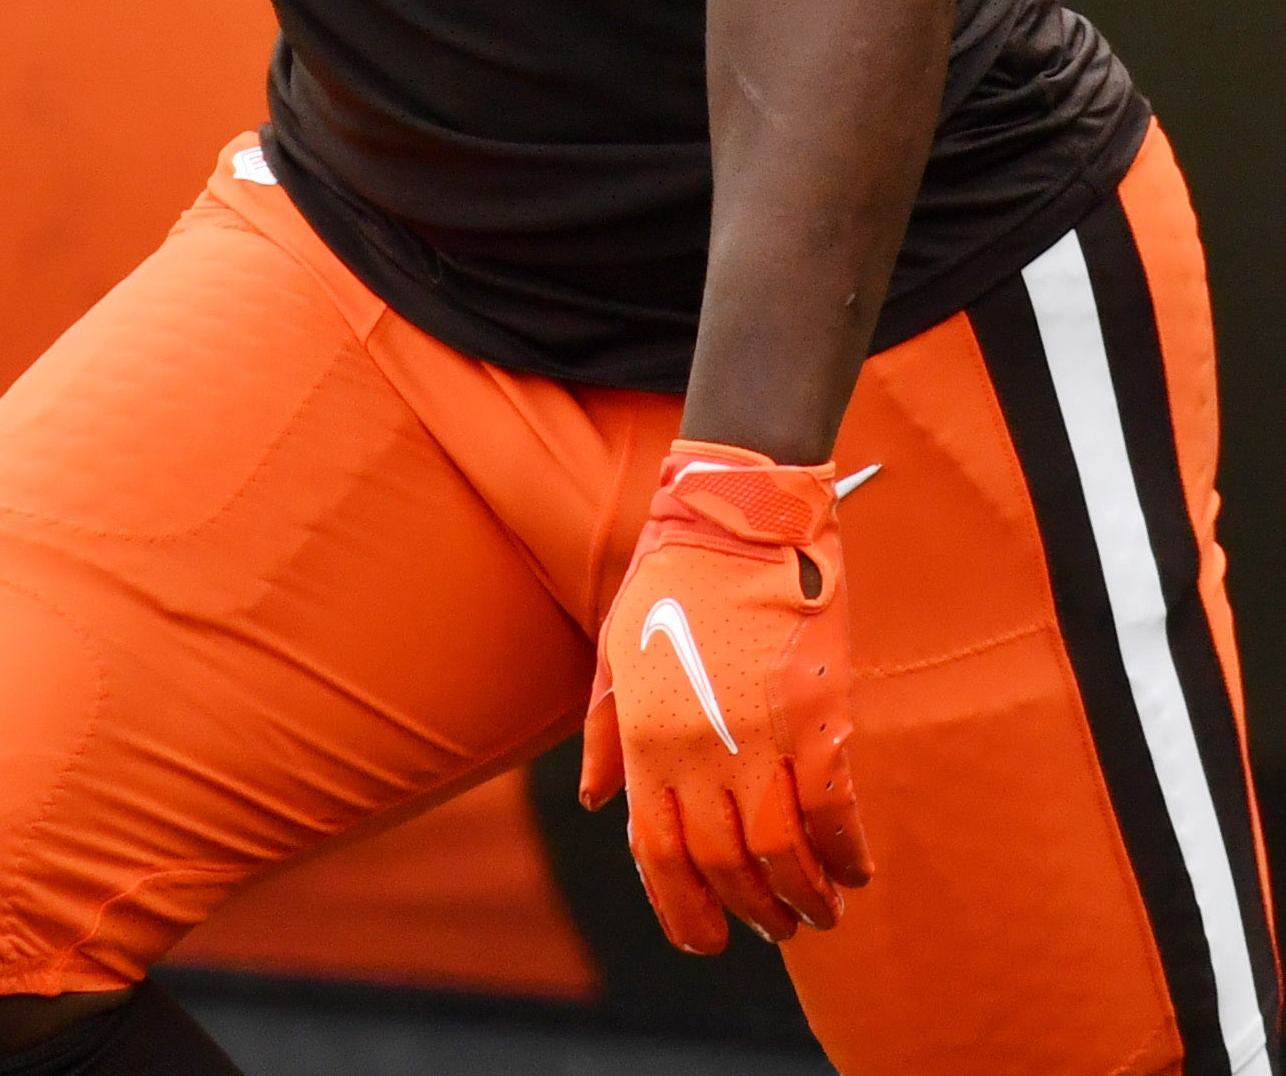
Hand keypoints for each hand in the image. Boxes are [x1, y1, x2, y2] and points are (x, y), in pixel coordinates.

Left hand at [579, 439, 872, 953]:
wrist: (741, 507)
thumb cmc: (673, 574)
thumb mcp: (618, 647)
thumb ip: (604, 732)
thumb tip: (595, 802)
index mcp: (645, 735)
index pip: (659, 855)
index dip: (683, 911)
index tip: (705, 941)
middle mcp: (698, 747)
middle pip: (726, 866)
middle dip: (754, 913)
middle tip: (778, 928)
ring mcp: (759, 734)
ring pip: (783, 854)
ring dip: (806, 897)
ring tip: (820, 911)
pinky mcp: (819, 715)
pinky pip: (834, 811)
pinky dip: (847, 852)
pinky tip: (854, 869)